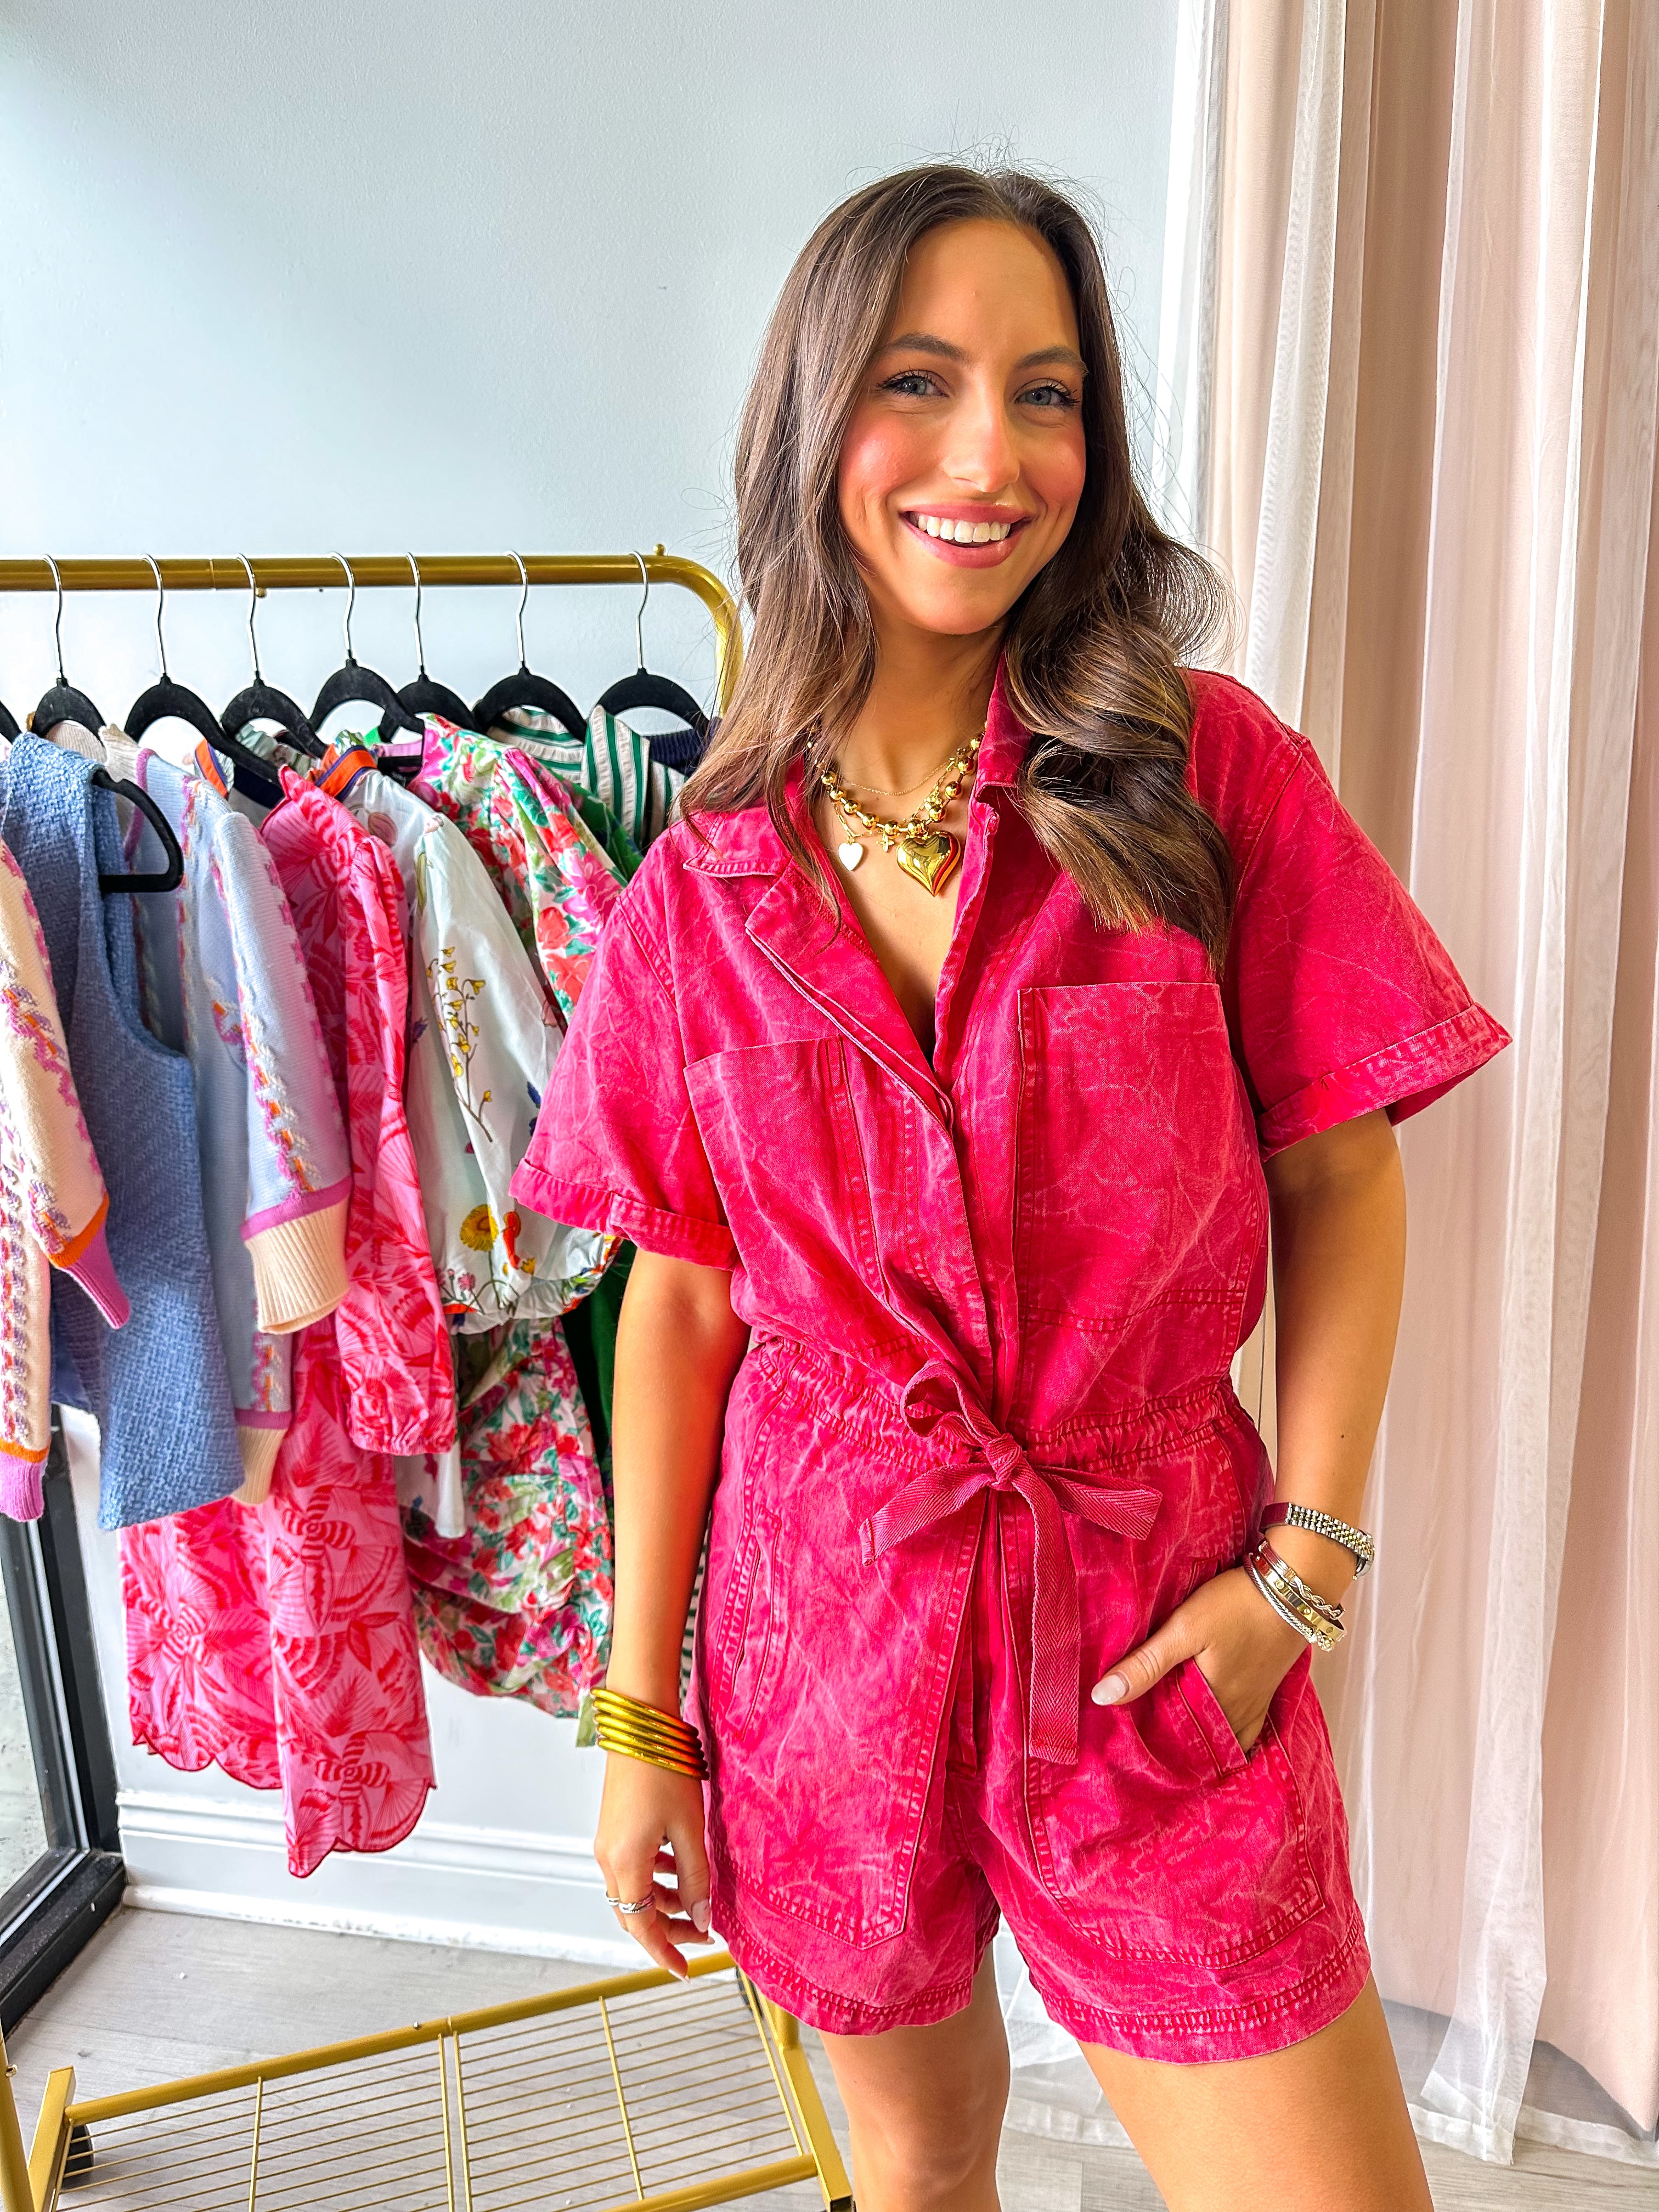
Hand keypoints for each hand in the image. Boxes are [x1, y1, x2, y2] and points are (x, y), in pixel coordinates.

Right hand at [594, 1755, 713, 1979]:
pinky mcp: (613, 1829)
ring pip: (633, 1891)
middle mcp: (608, 1858)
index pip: (642, 1927)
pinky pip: (631, 1868)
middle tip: (702, 1934)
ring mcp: (607, 1843)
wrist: (640, 1725)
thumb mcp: (690, 1830)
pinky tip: (678, 1868)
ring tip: (698, 1901)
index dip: (664, 1952)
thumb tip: (702, 1919)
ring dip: (663, 1903)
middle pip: (634, 1913)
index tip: (686, 1969)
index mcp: (625, 1864)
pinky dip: (654, 1878)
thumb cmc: (666, 1772)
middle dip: (667, 1930)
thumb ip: (695, 1879)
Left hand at [1092, 1566, 1306, 1753]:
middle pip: (1200, 1741)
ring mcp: (1257, 1704)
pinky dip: (1229, 1731)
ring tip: (1173, 1732)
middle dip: (1174, 1742)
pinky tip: (1215, 1723)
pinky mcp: (1268, 1689)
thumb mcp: (1184, 1629)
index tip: (1124, 1738)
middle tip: (1143, 1737)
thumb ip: (1146, 1663)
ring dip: (1201, 1736)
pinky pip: (1247, 1727)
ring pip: (1223, 1735)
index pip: (1175, 1740)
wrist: (1295, 1587)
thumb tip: (1102, 1697)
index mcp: (1214, 1705)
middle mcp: (1238, 1714)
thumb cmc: (1237, 1606)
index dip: (1150, 1740)